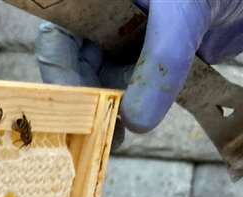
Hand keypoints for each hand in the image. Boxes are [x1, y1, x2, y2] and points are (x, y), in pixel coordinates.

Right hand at [36, 0, 242, 132]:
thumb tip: (134, 122)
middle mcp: (108, 16)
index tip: (80, 109)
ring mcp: (129, 37)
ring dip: (113, 110)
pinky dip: (139, 109)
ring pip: (105, 81)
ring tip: (122, 135)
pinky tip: (141, 125)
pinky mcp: (153, 59)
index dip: (60, 74)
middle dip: (90, 100)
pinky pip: (135, 88)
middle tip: (104, 133)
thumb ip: (160, 64)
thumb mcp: (185, 15)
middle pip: (77, 65)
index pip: (58, 37)